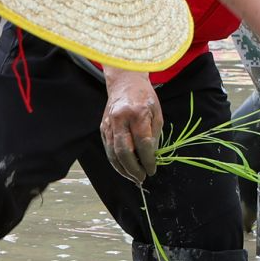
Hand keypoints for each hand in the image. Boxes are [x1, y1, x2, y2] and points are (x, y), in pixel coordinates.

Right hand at [100, 67, 162, 184]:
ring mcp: (108, 124)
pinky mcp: (102, 127)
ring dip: (122, 169)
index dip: (148, 160)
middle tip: (141, 178)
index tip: (152, 169)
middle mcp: (120, 119)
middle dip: (133, 169)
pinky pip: (108, 149)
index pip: (142, 143)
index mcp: (137, 114)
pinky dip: (115, 161)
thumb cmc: (144, 97)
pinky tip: (123, 168)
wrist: (124, 81)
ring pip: (113, 153)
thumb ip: (154, 136)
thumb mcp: (157, 113)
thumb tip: (151, 158)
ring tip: (133, 177)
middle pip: (124, 151)